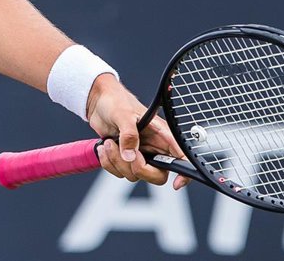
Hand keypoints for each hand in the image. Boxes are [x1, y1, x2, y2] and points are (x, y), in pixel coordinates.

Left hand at [86, 73, 191, 189]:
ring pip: (135, 175)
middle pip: (157, 175)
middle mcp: (153, 147)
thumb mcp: (123, 114)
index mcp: (161, 134)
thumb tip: (130, 156)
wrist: (98, 102)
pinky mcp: (125, 158)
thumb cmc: (116, 101)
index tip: (176, 183)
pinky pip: (119, 172)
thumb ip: (129, 135)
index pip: (181, 157)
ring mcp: (139, 154)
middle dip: (139, 169)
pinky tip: (105, 147)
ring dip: (117, 162)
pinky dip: (109, 163)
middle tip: (126, 154)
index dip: (185, 173)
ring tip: (110, 142)